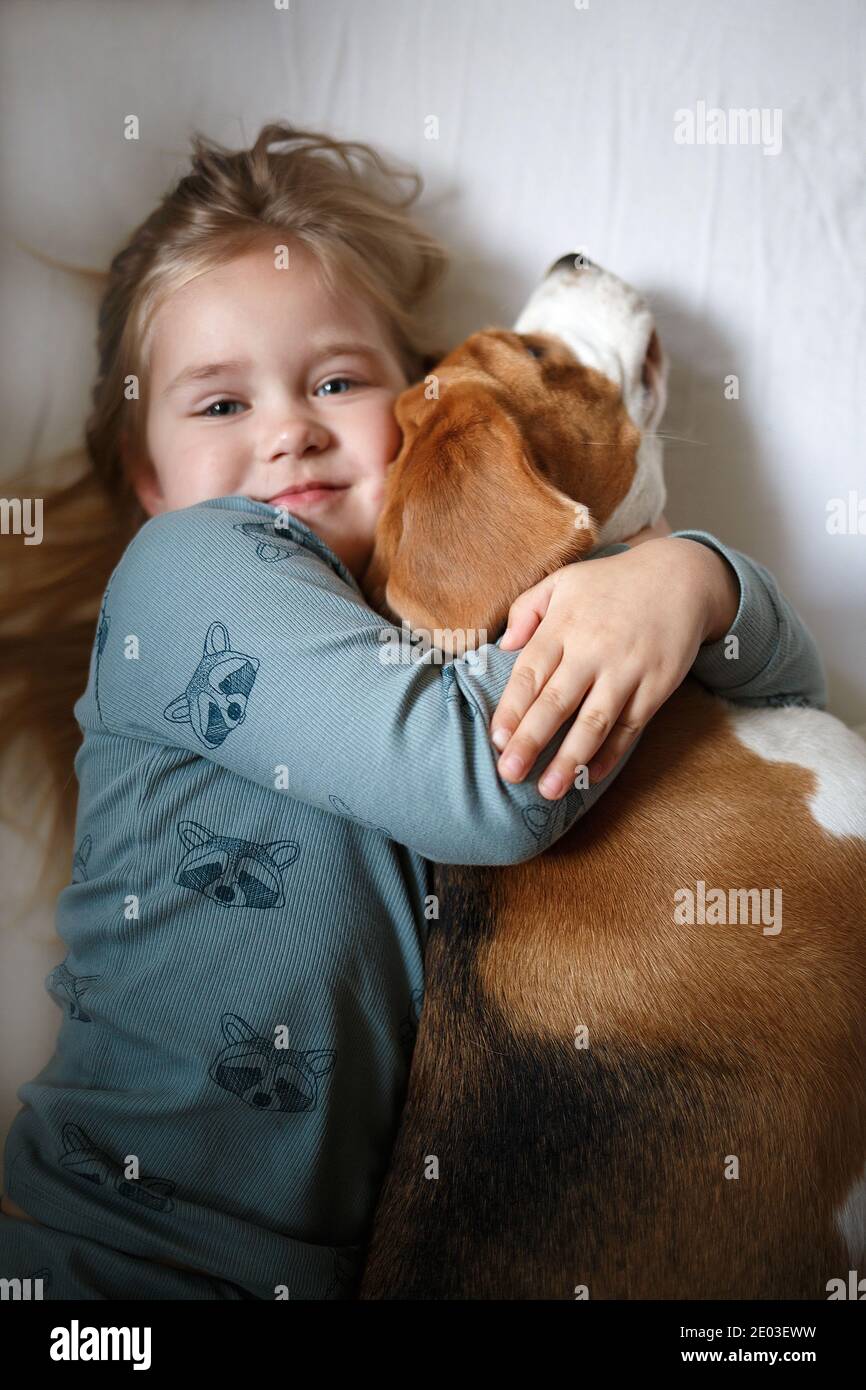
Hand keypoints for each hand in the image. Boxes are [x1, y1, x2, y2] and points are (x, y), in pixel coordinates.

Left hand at [490, 532, 739, 798]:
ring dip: (570, 759)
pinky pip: (630, 727)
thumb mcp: (564, 581)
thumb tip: (502, 646)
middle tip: (510, 773)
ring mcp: (627, 671)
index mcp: (563, 626)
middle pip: (556, 702)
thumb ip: (527, 610)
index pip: (530, 673)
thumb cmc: (611, 584)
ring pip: (594, 722)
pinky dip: (611, 753)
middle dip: (531, 741)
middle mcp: (593, 650)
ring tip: (548, 790)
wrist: (680, 577)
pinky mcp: (656, 686)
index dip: (511, 709)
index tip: (497, 739)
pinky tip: (590, 775)